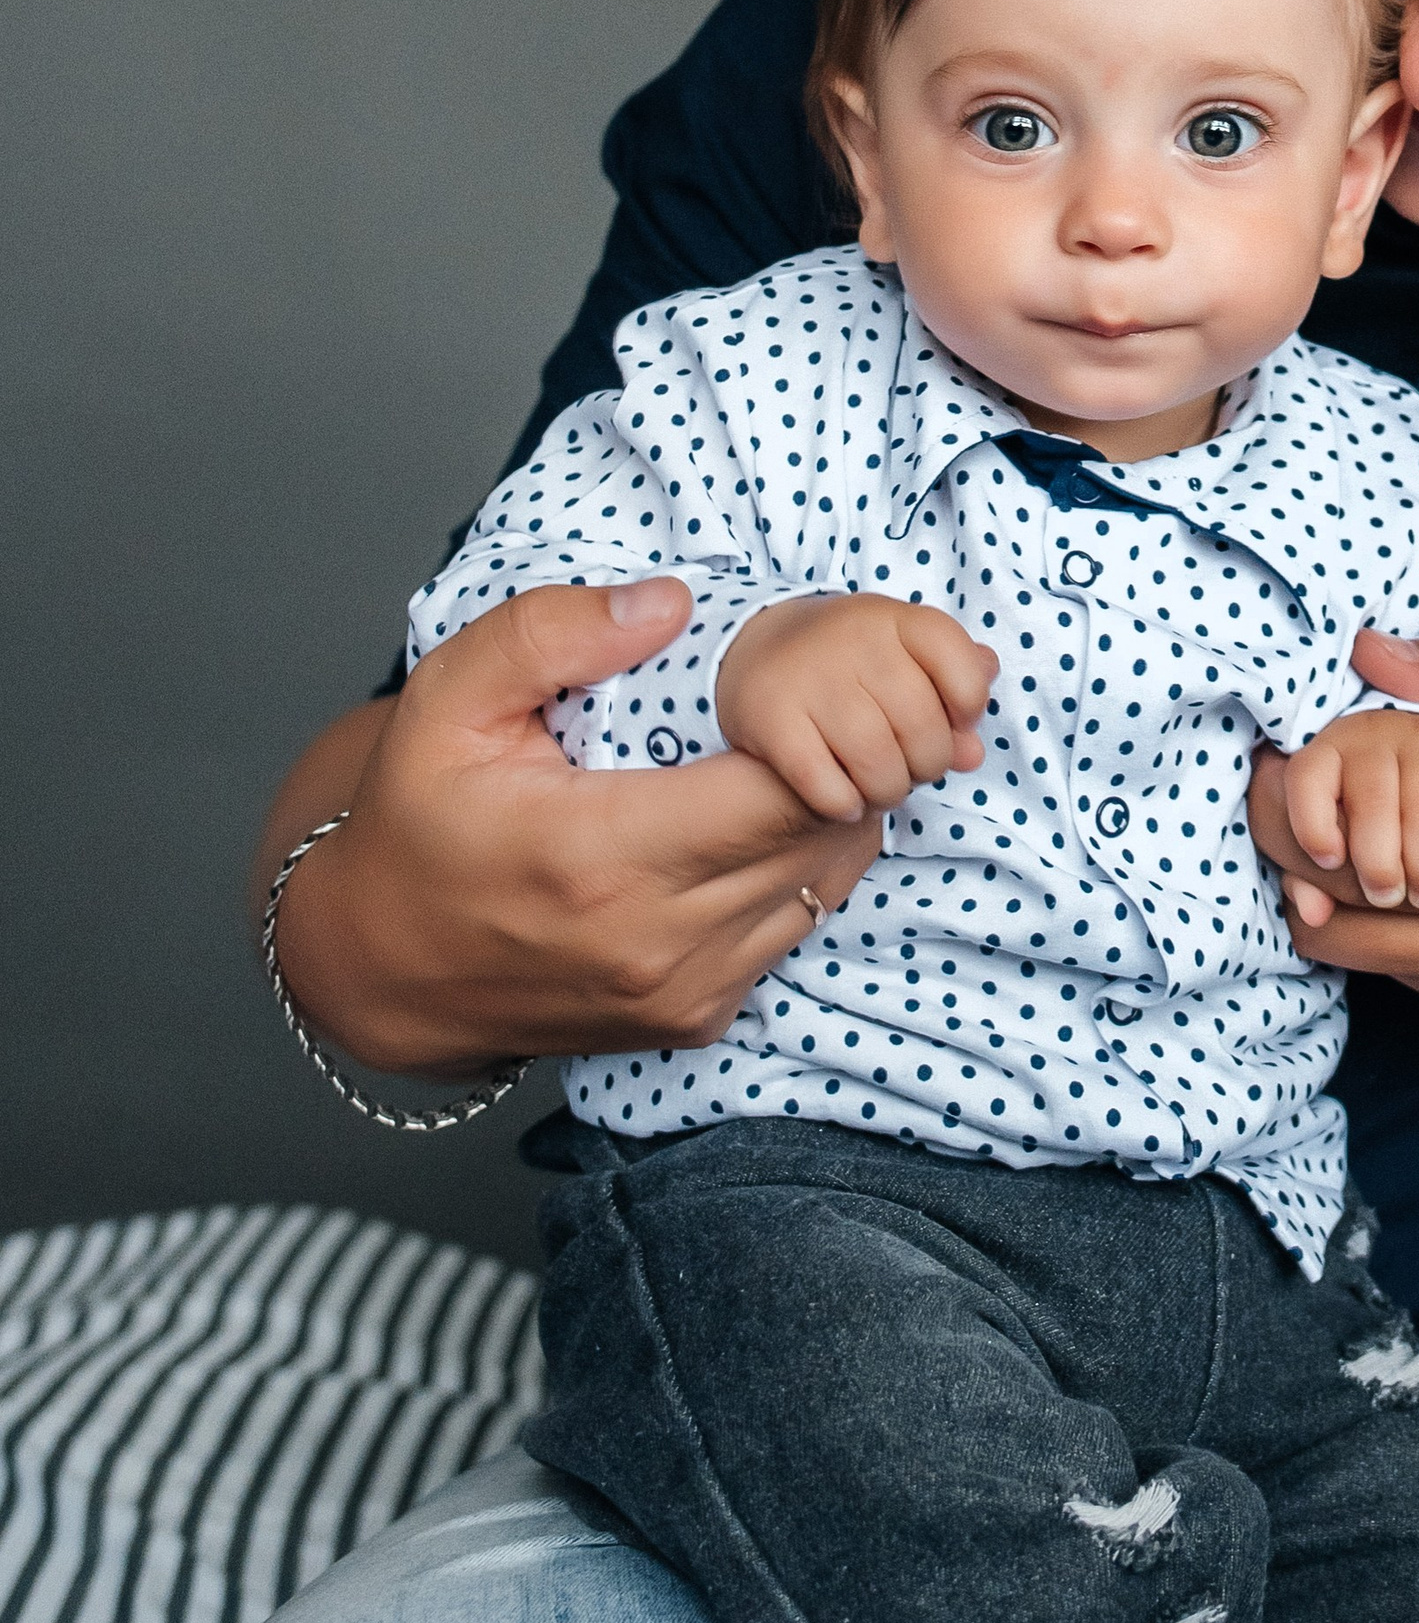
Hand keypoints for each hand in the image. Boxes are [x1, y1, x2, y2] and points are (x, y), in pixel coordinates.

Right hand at [261, 579, 884, 1078]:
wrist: (382, 965)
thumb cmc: (418, 826)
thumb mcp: (447, 702)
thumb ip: (549, 634)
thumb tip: (668, 604)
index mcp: (603, 857)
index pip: (786, 790)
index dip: (814, 725)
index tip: (785, 685)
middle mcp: (657, 940)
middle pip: (822, 835)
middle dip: (833, 761)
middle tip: (800, 708)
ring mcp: (682, 991)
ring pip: (822, 885)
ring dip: (823, 817)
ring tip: (779, 760)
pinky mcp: (694, 1019)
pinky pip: (792, 930)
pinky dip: (793, 872)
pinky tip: (750, 827)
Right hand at [715, 596, 997, 821]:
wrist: (760, 650)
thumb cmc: (855, 666)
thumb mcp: (908, 660)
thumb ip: (954, 695)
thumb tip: (973, 754)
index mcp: (896, 620)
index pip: (963, 670)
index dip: (970, 708)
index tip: (956, 722)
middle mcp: (854, 641)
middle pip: (921, 727)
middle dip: (928, 764)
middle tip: (911, 768)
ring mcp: (810, 679)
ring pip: (877, 763)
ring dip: (888, 792)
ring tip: (881, 789)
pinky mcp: (771, 719)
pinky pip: (826, 787)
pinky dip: (844, 806)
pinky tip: (845, 800)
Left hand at [1250, 631, 1418, 1029]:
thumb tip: (1369, 654)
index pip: (1359, 850)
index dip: (1302, 800)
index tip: (1283, 754)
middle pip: (1331, 912)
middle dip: (1290, 844)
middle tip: (1286, 783)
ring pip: (1348, 951)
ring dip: (1321, 887)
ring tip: (1334, 819)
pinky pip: (1394, 972)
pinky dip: (1374, 922)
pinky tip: (1401, 865)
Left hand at [1281, 708, 1418, 911]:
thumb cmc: (1354, 809)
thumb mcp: (1326, 832)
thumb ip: (1311, 875)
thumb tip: (1314, 915)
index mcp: (1324, 755)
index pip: (1306, 778)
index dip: (1312, 825)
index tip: (1329, 864)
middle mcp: (1369, 735)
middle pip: (1370, 801)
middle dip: (1377, 863)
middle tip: (1387, 896)